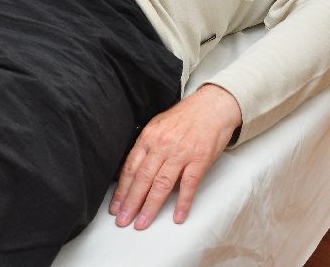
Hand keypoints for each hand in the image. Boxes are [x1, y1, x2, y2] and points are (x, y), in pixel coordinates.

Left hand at [109, 84, 241, 229]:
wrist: (213, 105)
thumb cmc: (186, 117)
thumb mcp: (159, 125)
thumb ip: (146, 146)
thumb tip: (133, 171)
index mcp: (149, 137)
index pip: (130, 168)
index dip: (122, 190)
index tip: (116, 207)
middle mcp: (162, 145)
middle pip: (142, 179)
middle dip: (131, 203)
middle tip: (123, 221)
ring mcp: (181, 153)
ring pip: (162, 185)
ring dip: (150, 207)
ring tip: (142, 223)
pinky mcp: (199, 159)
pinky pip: (189, 185)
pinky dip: (183, 203)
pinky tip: (178, 216)